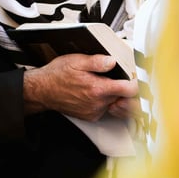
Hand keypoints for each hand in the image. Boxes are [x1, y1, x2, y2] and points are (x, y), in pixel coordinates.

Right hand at [23, 53, 138, 120]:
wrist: (42, 90)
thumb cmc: (57, 75)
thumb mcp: (76, 61)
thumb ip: (97, 61)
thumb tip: (112, 61)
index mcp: (97, 88)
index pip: (128, 90)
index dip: (136, 83)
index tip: (136, 77)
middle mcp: (97, 103)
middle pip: (124, 98)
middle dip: (126, 89)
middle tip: (124, 79)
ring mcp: (94, 111)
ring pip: (115, 104)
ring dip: (115, 95)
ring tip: (108, 84)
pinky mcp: (90, 116)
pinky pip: (105, 109)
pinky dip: (105, 101)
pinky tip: (97, 92)